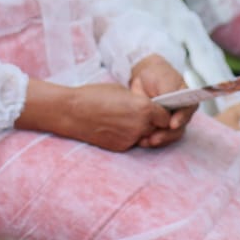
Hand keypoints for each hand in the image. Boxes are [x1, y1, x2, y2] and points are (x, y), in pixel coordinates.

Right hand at [21, 79, 171, 151]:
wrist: (72, 112)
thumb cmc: (95, 96)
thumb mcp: (123, 91)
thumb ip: (140, 102)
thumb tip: (148, 108)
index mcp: (144, 108)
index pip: (166, 116)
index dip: (163, 112)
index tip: (157, 109)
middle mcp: (140, 126)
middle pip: (159, 128)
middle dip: (155, 123)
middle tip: (144, 115)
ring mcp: (130, 139)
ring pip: (146, 136)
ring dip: (143, 130)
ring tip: (127, 120)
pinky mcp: (120, 147)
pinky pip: (132, 142)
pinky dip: (129, 136)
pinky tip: (115, 127)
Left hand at [129, 54, 193, 145]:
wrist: (143, 79)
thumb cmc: (156, 76)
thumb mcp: (163, 79)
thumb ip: (170, 90)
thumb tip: (172, 103)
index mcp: (187, 99)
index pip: (188, 110)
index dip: (181, 118)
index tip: (172, 124)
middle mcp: (182, 113)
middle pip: (179, 128)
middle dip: (167, 134)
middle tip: (155, 138)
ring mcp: (171, 121)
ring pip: (169, 135)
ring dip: (159, 140)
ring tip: (147, 141)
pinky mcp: (160, 127)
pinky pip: (159, 137)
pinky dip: (151, 141)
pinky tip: (142, 142)